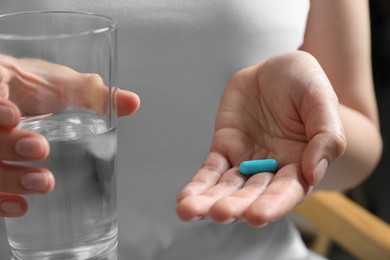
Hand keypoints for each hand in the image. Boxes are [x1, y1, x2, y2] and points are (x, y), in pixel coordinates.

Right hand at [0, 55, 139, 216]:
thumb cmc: (37, 87)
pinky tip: (21, 206)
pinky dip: (1, 199)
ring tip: (44, 182)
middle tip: (40, 148)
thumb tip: (133, 102)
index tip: (14, 115)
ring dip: (10, 177)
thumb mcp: (62, 84)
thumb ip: (92, 93)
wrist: (17, 94)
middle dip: (9, 144)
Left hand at [176, 51, 345, 226]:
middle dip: (237, 205)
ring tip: (190, 211)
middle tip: (221, 213)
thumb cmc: (303, 83)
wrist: (274, 69)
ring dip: (209, 201)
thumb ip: (325, 136)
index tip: (256, 216)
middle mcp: (272, 169)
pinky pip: (210, 170)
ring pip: (227, 187)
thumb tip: (314, 174)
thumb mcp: (320, 99)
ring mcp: (245, 160)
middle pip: (253, 193)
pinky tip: (185, 200)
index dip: (273, 204)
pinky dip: (198, 185)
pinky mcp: (224, 148)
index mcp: (300, 163)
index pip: (288, 191)